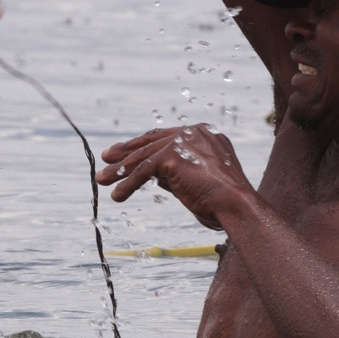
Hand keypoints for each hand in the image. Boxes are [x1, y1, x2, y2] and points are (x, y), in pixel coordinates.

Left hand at [96, 124, 253, 230]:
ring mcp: (184, 140)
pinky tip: (117, 195)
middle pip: (152, 142)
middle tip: (106, 159)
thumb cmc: (222, 202)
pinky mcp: (173, 154)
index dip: (144, 146)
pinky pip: (143, 170)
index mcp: (205, 134)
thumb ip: (174, 173)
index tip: (125, 154)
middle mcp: (195, 131)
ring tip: (102, 180)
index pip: (167, 137)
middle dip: (126, 152)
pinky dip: (128, 183)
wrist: (236, 206)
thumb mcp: (195, 182)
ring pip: (145, 156)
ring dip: (121, 170)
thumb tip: (148, 174)